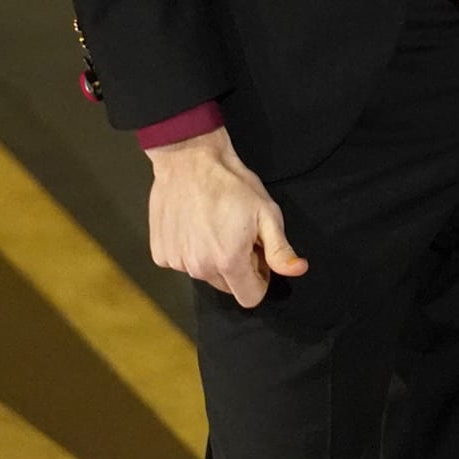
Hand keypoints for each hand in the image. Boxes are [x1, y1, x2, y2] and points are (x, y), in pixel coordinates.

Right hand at [145, 127, 306, 307]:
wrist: (189, 161)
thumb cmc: (231, 184)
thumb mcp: (266, 213)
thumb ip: (280, 249)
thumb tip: (298, 270)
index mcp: (229, 262)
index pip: (250, 298)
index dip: (260, 278)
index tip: (258, 255)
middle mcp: (200, 268)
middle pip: (227, 286)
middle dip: (237, 267)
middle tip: (238, 234)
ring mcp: (176, 262)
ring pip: (204, 274)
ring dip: (212, 257)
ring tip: (214, 225)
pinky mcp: (160, 253)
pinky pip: (181, 262)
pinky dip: (189, 249)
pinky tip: (194, 224)